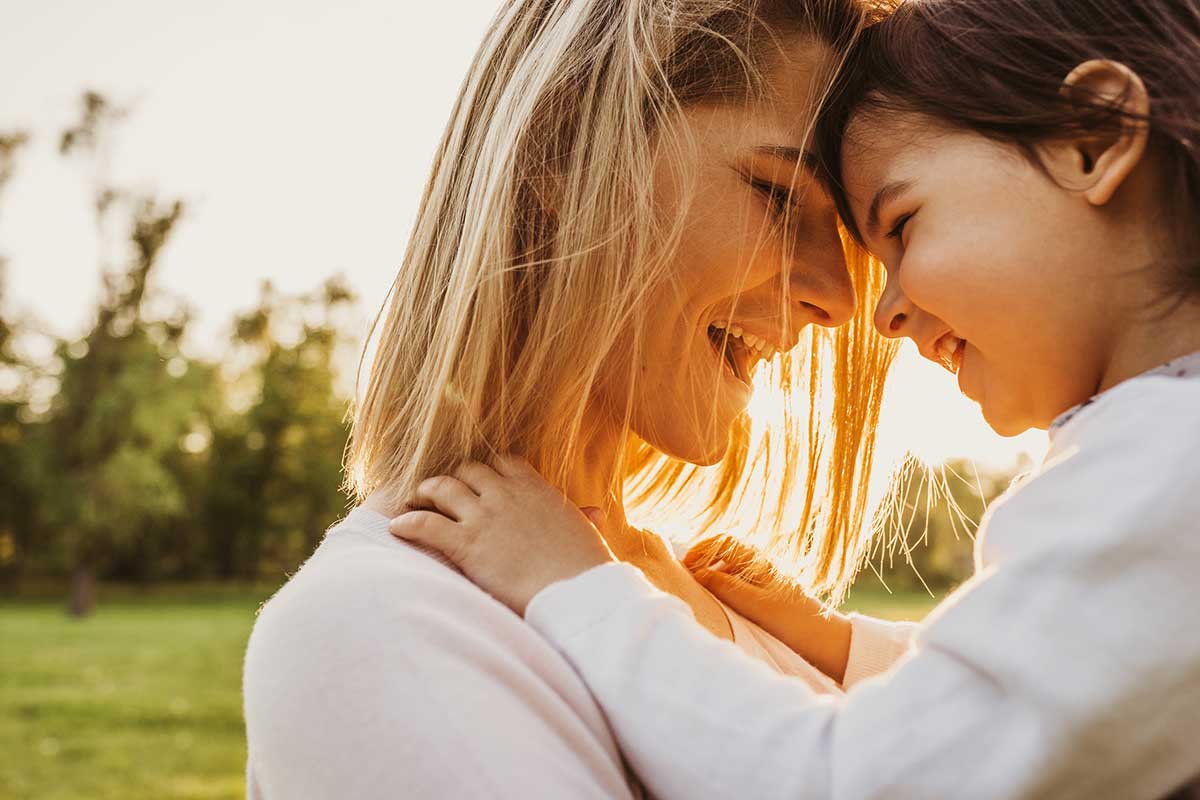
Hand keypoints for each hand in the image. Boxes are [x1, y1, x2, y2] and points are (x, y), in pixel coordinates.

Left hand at [388, 455, 615, 615]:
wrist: (576, 593)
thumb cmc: (586, 569)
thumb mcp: (587, 534)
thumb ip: (584, 517)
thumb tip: (596, 513)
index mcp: (536, 488)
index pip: (503, 461)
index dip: (487, 469)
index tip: (480, 479)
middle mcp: (506, 494)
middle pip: (467, 470)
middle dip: (453, 478)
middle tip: (441, 492)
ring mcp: (484, 517)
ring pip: (442, 488)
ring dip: (425, 493)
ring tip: (414, 502)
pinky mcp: (466, 544)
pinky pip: (426, 524)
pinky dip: (408, 523)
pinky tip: (396, 528)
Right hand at [684, 535, 851, 682]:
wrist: (829, 644)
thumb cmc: (794, 623)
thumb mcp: (755, 605)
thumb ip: (726, 587)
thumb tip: (697, 573)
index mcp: (759, 563)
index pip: (723, 541)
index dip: (701, 550)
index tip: (686, 568)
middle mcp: (761, 568)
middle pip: (724, 554)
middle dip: (703, 562)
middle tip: (687, 580)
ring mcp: (764, 583)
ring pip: (730, 571)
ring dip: (712, 577)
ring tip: (700, 594)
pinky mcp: (767, 599)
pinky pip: (738, 586)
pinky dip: (724, 590)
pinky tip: (720, 606)